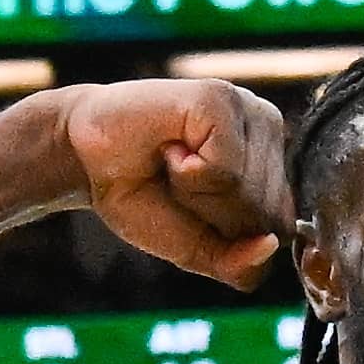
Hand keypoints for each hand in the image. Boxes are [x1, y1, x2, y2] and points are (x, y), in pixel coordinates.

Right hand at [59, 81, 290, 289]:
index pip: (280, 232)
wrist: (83, 157)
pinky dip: (189, 175)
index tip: (193, 205)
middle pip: (266, 216)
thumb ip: (238, 264)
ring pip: (247, 194)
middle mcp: (270, 131)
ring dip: (196, 193)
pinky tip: (171, 148)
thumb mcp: (196, 248)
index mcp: (274, 166)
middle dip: (211, 215)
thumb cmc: (142, 196)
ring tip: (173, 162)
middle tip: (176, 181)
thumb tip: (269, 245)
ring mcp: (250, 110)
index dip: (227, 236)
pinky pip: (225, 172)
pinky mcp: (223, 99)